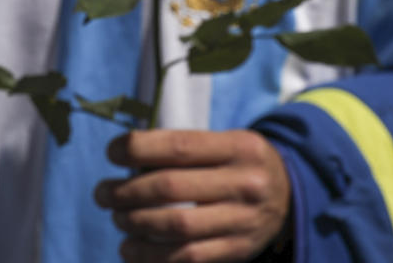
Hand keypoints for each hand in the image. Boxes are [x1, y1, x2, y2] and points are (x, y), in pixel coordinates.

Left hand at [94, 129, 290, 262]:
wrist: (290, 194)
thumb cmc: (238, 162)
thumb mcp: (224, 142)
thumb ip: (184, 148)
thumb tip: (124, 156)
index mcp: (238, 146)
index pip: (179, 146)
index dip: (137, 149)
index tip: (112, 153)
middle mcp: (245, 183)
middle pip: (171, 188)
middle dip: (126, 191)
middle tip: (103, 193)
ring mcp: (244, 220)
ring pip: (176, 227)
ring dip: (135, 224)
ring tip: (116, 218)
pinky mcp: (239, 250)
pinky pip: (188, 258)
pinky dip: (151, 257)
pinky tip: (130, 249)